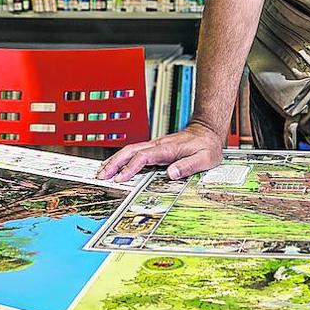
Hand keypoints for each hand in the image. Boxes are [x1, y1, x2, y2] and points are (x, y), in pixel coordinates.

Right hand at [98, 122, 223, 182]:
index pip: (143, 157)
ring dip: (116, 160)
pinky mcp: (156, 149)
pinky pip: (136, 152)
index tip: (121, 178)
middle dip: (115, 162)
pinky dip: (123, 159)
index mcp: (168, 148)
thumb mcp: (204, 158)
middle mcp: (158, 145)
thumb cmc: (207, 145)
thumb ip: (188, 166)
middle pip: (131, 151)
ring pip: (130, 150)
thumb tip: (171, 174)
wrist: (207, 131)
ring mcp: (156, 146)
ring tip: (103, 172)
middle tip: (102, 175)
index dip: (130, 167)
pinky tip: (117, 166)